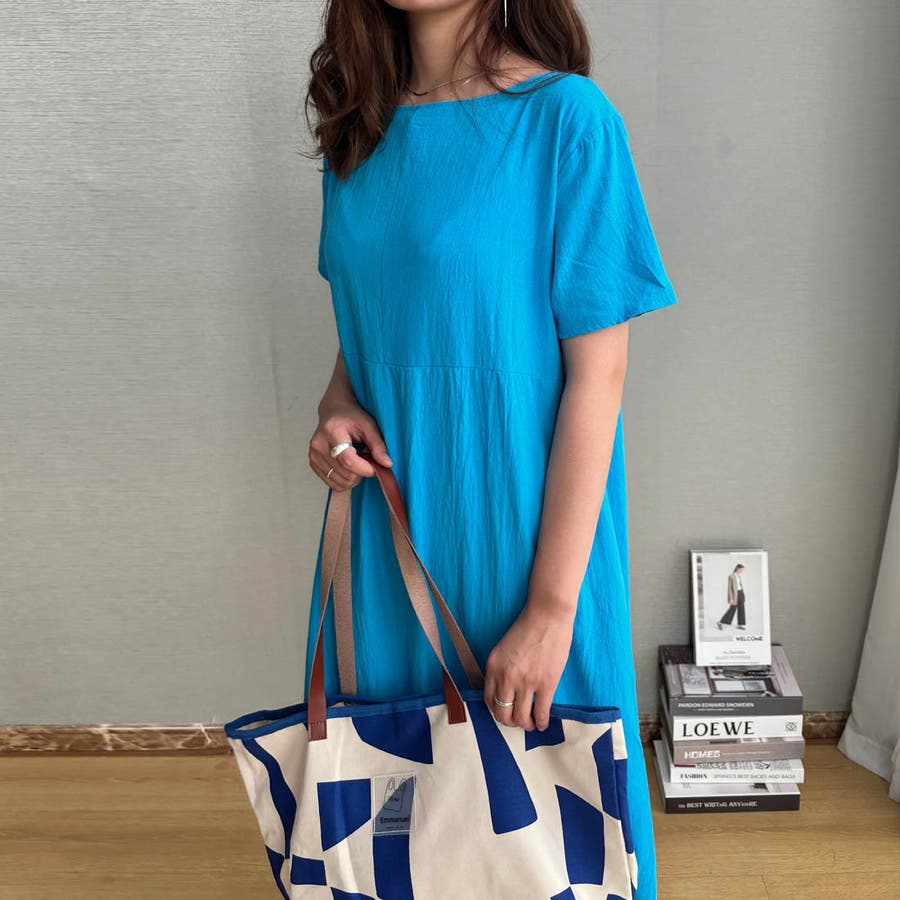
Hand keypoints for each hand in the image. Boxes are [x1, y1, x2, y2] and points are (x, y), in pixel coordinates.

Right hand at [308, 400, 392, 489]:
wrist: (333, 411)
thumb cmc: (352, 416)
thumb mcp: (369, 425)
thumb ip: (378, 445)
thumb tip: (387, 464)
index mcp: (332, 431)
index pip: (347, 460)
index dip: (365, 469)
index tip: (376, 468)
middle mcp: (318, 445)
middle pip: (345, 474)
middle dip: (362, 472)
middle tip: (367, 458)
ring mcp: (313, 456)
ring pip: (340, 482)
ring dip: (354, 477)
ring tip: (357, 461)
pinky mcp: (313, 464)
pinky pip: (333, 484)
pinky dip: (345, 480)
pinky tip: (349, 466)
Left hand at [483, 598, 575, 731]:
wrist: (548, 615)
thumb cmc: (527, 628)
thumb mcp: (503, 649)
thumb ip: (500, 670)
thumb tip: (504, 692)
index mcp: (493, 667)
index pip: (489, 701)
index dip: (497, 711)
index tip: (505, 712)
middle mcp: (506, 677)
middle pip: (503, 714)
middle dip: (510, 722)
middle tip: (518, 720)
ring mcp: (526, 682)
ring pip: (521, 718)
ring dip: (526, 725)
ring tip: (532, 723)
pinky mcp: (546, 684)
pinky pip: (541, 713)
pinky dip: (542, 723)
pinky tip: (543, 723)